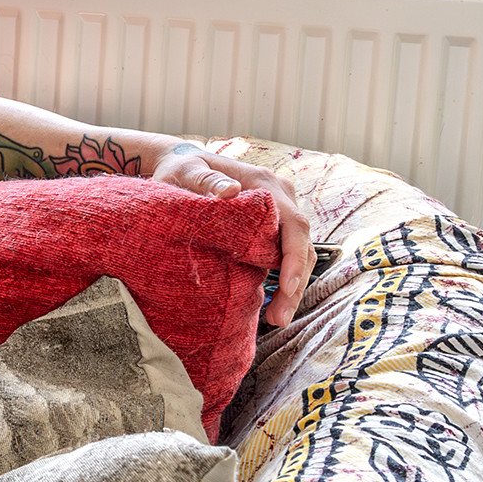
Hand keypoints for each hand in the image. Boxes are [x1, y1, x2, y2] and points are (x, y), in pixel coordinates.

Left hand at [148, 143, 315, 327]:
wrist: (181, 163)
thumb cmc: (181, 167)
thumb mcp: (187, 171)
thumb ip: (206, 181)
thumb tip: (231, 192)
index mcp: (265, 183)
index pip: (293, 223)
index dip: (294, 257)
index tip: (287, 286)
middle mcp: (280, 195)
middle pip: (301, 243)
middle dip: (295, 282)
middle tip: (280, 317)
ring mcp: (278, 210)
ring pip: (297, 251)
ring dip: (291, 286)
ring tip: (276, 318)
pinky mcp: (270, 224)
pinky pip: (283, 252)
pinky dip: (282, 277)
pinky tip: (271, 302)